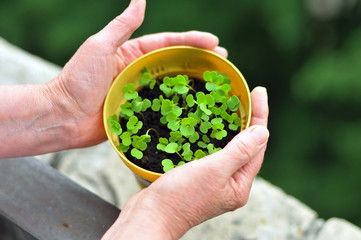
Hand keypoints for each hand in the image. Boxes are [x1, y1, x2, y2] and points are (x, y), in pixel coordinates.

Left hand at [47, 0, 226, 148]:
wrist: (64, 116)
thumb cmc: (78, 80)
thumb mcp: (100, 46)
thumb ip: (122, 25)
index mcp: (132, 53)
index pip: (168, 42)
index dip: (192, 41)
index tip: (214, 42)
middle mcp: (140, 71)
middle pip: (176, 63)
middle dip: (200, 60)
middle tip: (223, 62)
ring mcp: (141, 93)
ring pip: (173, 86)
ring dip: (194, 83)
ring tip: (217, 85)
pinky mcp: (140, 113)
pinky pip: (164, 108)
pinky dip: (180, 107)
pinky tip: (195, 109)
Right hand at [102, 87, 268, 239]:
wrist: (150, 215)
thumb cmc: (181, 197)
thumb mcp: (214, 171)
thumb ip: (239, 152)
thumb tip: (263, 132)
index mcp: (239, 185)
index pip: (257, 146)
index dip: (259, 116)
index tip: (258, 92)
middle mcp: (229, 184)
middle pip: (244, 146)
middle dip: (247, 119)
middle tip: (244, 94)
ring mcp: (213, 181)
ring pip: (226, 148)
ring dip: (229, 126)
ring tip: (230, 105)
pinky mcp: (197, 178)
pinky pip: (211, 152)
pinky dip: (212, 136)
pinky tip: (206, 125)